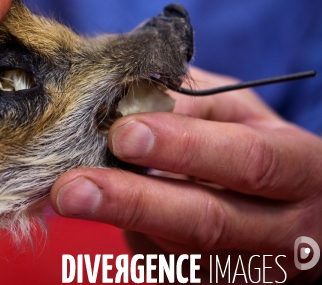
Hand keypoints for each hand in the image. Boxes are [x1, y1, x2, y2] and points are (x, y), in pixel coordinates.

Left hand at [51, 67, 321, 282]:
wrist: (290, 209)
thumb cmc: (252, 143)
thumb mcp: (235, 110)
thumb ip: (188, 100)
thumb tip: (125, 103)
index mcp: (300, 170)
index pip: (247, 161)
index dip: (185, 148)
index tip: (123, 134)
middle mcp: (285, 231)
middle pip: (206, 222)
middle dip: (131, 202)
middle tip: (70, 188)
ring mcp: (252, 269)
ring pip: (178, 250)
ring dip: (117, 220)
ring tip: (69, 193)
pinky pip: (165, 263)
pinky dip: (130, 233)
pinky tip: (111, 207)